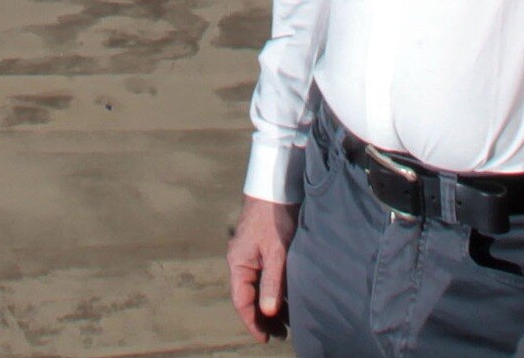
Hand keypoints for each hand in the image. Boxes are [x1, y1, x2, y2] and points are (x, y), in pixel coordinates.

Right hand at [227, 194, 292, 338]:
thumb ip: (272, 283)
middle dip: (261, 316)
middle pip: (247, 296)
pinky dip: (272, 289)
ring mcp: (250, 253)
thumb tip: (268, 312)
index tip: (266, 338)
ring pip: (256, 286)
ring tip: (284, 321)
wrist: (276, 185)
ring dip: (268, 304)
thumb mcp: (277, 252)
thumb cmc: (275, 217)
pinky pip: (263, 275)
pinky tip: (285, 297)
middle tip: (279, 334)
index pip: (242, 301)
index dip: (253, 322)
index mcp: (238, 263)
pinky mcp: (260, 247)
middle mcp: (240, 260)